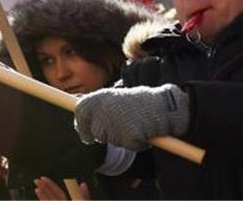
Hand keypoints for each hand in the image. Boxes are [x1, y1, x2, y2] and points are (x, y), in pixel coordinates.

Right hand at [34, 176, 89, 199]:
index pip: (60, 193)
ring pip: (49, 200)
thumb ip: (83, 195)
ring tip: (37, 184)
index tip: (44, 178)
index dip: (52, 185)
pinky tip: (38, 191)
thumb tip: (83, 184)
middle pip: (53, 196)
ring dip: (43, 192)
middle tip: (37, 179)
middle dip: (45, 187)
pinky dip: (42, 197)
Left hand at [74, 84, 189, 151]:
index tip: (86, 136)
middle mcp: (105, 108)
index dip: (82, 126)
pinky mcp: (129, 133)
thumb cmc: (138, 103)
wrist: (163, 104)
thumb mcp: (115, 98)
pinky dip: (136, 142)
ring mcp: (116, 121)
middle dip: (104, 135)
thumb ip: (98, 107)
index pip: (81, 112)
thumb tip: (79, 120)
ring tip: (134, 124)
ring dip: (122, 137)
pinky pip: (129, 145)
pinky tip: (143, 131)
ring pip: (113, 140)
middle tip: (118, 130)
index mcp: (100, 96)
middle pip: (96, 132)